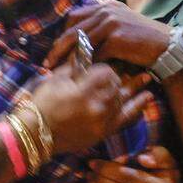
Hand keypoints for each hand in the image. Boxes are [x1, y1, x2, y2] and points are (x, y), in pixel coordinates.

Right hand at [29, 62, 153, 153]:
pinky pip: (126, 118)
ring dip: (131, 88)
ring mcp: (103, 120)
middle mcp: (98, 105)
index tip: (102, 65)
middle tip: (121, 70)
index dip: (105, 66)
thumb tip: (86, 48)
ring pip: (123, 98)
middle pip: (118, 84)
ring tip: (145, 77)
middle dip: (118, 76)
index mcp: (85, 90)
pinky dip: (138, 106)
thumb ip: (75, 64)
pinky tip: (148, 96)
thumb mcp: (56, 79)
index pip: (107, 71)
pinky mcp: (103, 132)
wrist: (34, 134)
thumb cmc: (42, 104)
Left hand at [44, 0, 171, 69]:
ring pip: (79, 42)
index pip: (72, 17)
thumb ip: (107, 13)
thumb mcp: (124, 18)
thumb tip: (93, 8)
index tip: (53, 50)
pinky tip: (77, 75)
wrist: (165, 46)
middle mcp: (105, 11)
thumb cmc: (142, 38)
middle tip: (47, 63)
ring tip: (57, 72)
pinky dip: (84, 65)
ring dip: (67, 59)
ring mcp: (111, 23)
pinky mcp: (116, 38)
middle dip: (57, 48)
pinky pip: (94, 53)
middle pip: (71, 29)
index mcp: (104, 5)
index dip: (61, 34)